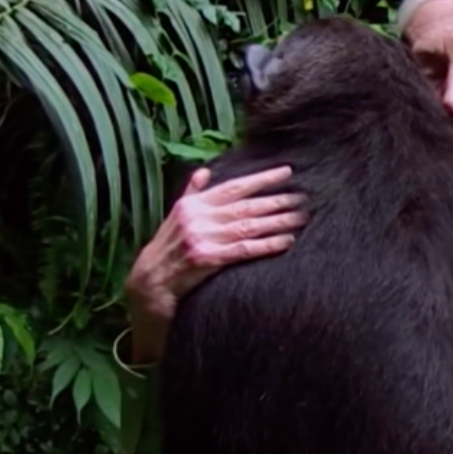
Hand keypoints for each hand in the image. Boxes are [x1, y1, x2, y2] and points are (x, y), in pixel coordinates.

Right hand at [123, 165, 307, 357]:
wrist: (150, 281)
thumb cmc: (167, 247)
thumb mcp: (176, 216)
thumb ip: (193, 193)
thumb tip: (204, 172)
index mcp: (194, 204)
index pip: (234, 187)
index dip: (262, 179)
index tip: (287, 173)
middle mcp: (199, 218)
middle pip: (246, 206)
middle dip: (277, 201)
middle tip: (302, 197)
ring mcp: (203, 238)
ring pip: (248, 226)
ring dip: (277, 222)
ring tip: (300, 217)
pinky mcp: (207, 260)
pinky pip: (244, 250)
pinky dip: (267, 245)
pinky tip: (286, 241)